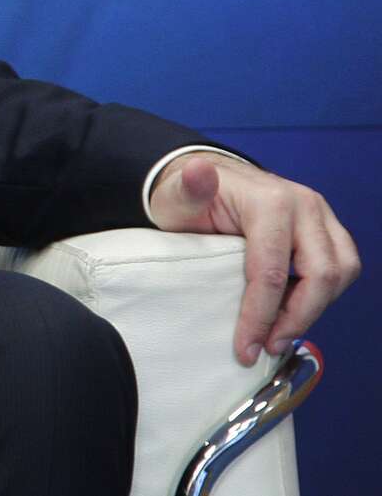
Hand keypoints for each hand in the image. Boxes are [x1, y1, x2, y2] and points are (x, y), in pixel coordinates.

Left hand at [148, 153, 359, 364]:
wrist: (208, 184)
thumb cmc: (189, 199)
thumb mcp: (177, 197)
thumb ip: (189, 189)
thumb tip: (198, 171)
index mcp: (270, 200)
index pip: (272, 271)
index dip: (260, 315)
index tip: (245, 347)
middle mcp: (304, 204)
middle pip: (321, 275)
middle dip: (296, 318)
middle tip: (267, 345)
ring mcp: (321, 215)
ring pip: (341, 273)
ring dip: (314, 308)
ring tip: (278, 330)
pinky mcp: (327, 228)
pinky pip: (341, 268)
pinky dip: (322, 295)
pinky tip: (291, 309)